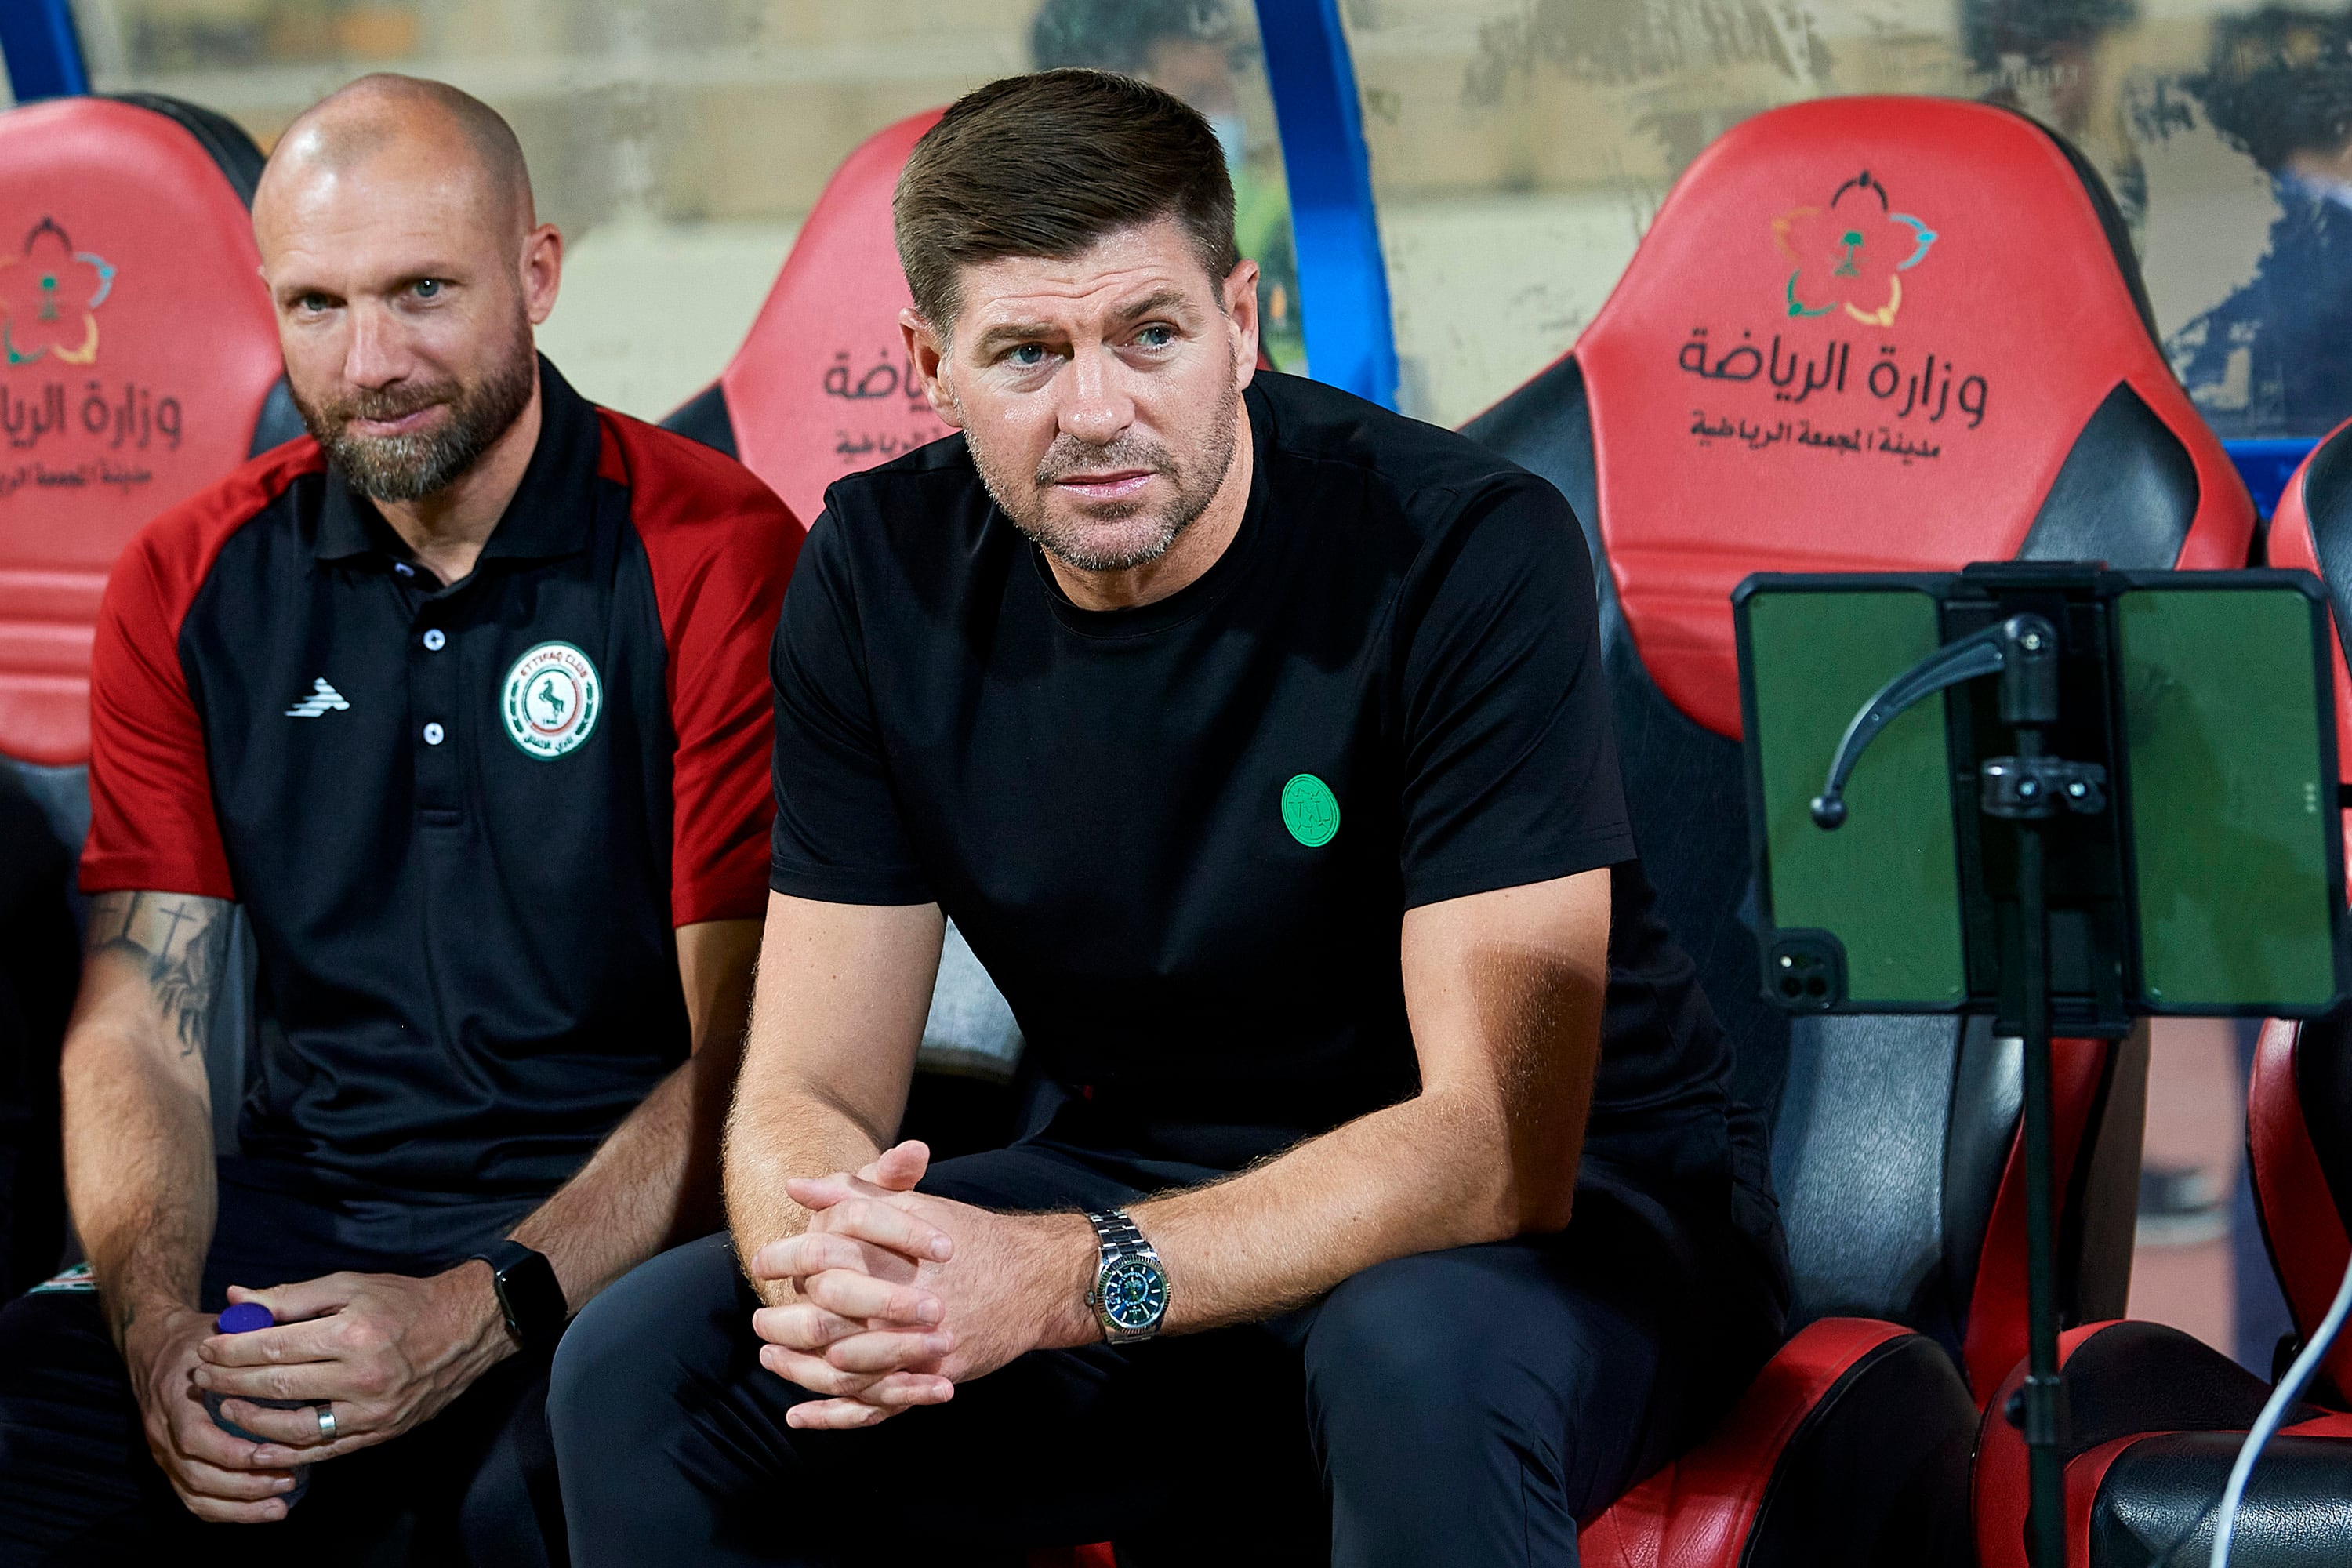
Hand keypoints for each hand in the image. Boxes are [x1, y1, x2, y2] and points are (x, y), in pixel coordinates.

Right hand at [121, 1300, 301, 1522]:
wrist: (152, 1344)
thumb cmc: (196, 1338)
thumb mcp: (218, 1330)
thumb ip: (248, 1336)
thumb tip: (285, 1332)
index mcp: (175, 1398)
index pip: (195, 1437)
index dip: (232, 1452)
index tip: (271, 1453)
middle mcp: (162, 1431)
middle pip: (196, 1475)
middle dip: (244, 1485)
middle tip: (289, 1479)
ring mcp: (163, 1452)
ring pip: (193, 1494)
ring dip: (239, 1506)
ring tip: (281, 1503)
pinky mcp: (171, 1463)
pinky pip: (192, 1498)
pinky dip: (225, 1511)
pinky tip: (260, 1510)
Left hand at [190, 1265, 509, 1467]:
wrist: (464, 1331)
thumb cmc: (402, 1302)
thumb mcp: (349, 1286)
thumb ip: (290, 1297)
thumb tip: (236, 1300)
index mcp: (351, 1333)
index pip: (273, 1347)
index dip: (232, 1350)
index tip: (206, 1348)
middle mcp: (361, 1376)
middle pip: (277, 1387)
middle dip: (230, 1383)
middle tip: (201, 1378)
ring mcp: (372, 1410)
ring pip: (295, 1428)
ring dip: (251, 1422)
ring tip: (225, 1409)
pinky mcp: (380, 1432)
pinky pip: (324, 1449)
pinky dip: (287, 1451)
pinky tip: (262, 1444)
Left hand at [748, 1141, 1094, 1429]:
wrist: (1034, 1278)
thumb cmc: (968, 1236)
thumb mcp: (912, 1205)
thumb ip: (853, 1194)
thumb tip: (795, 1185)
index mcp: (891, 1251)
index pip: (819, 1255)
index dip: (783, 1260)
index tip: (762, 1265)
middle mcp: (901, 1299)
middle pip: (822, 1319)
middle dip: (783, 1324)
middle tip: (760, 1323)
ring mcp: (918, 1343)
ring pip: (843, 1368)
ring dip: (799, 1368)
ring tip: (772, 1360)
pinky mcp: (932, 1374)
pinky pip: (874, 1403)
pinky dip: (832, 1414)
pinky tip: (800, 1414)